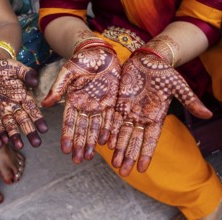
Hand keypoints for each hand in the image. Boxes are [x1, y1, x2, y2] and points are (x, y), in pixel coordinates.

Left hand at [0, 56, 47, 148]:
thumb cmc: (2, 66)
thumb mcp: (15, 67)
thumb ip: (25, 73)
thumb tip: (35, 81)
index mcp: (23, 95)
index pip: (32, 109)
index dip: (38, 119)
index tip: (44, 129)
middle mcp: (14, 106)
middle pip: (23, 120)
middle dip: (29, 132)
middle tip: (36, 144)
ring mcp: (2, 110)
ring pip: (9, 125)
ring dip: (14, 135)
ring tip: (18, 146)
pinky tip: (1, 142)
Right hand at [41, 38, 120, 162]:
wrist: (100, 52)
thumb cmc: (81, 59)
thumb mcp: (67, 72)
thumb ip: (57, 88)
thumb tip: (43, 104)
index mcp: (73, 100)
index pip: (69, 122)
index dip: (67, 136)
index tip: (65, 149)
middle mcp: (86, 106)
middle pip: (82, 129)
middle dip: (80, 145)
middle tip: (77, 160)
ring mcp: (99, 105)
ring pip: (96, 128)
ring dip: (93, 143)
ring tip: (89, 157)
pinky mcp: (112, 102)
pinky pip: (111, 119)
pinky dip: (109, 131)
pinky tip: (107, 143)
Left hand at [109, 52, 211, 175]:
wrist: (147, 59)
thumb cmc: (163, 72)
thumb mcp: (178, 85)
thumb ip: (189, 101)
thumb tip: (208, 114)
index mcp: (156, 117)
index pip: (151, 140)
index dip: (146, 154)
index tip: (142, 168)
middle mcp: (141, 117)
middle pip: (135, 141)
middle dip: (129, 156)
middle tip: (123, 172)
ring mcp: (129, 111)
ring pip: (122, 134)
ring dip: (118, 148)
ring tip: (114, 164)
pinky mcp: (118, 103)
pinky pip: (113, 120)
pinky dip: (110, 131)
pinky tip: (106, 143)